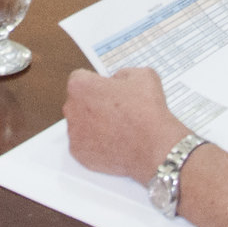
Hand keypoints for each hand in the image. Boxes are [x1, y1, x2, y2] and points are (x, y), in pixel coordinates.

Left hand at [64, 68, 189, 183]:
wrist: (155, 147)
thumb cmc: (147, 112)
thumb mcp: (142, 75)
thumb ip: (122, 73)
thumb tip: (117, 81)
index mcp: (81, 86)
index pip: (80, 78)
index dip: (97, 83)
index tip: (108, 90)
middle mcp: (72, 108)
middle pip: (78, 102)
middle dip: (93, 104)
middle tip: (115, 110)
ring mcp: (74, 133)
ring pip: (81, 124)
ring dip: (94, 124)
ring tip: (117, 128)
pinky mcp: (79, 153)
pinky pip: (85, 144)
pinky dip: (96, 144)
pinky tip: (114, 142)